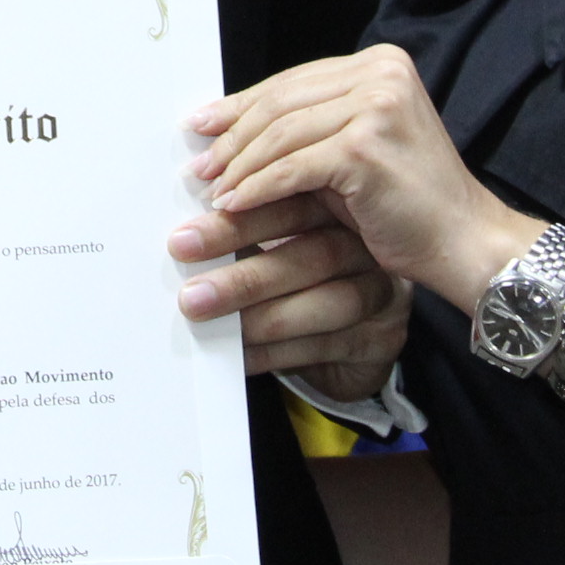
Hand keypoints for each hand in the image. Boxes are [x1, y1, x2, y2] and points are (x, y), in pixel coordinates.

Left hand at [166, 192, 409, 392]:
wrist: (357, 334)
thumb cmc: (304, 276)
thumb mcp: (280, 243)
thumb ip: (244, 227)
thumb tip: (184, 233)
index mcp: (340, 209)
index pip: (295, 206)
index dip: (242, 220)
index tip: (186, 239)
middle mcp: (367, 248)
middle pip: (314, 255)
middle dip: (247, 277)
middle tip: (190, 294)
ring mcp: (381, 295)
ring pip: (328, 304)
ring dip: (262, 317)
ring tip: (214, 326)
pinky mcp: (379, 341)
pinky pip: (327, 348)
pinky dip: (276, 354)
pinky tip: (238, 357)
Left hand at [179, 45, 537, 311]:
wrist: (463, 241)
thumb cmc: (406, 202)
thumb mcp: (354, 148)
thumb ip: (309, 126)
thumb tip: (226, 126)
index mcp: (380, 64)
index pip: (293, 81)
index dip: (241, 104)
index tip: (202, 126)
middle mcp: (382, 73)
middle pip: (282, 101)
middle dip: (233, 135)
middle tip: (199, 163)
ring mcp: (377, 107)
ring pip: (282, 133)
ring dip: (239, 165)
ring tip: (212, 190)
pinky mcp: (365, 147)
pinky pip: (292, 167)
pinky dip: (257, 187)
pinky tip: (234, 204)